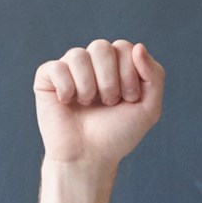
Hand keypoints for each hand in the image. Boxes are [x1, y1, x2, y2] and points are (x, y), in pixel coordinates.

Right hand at [35, 38, 164, 166]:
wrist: (90, 156)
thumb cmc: (118, 133)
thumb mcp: (148, 108)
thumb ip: (154, 76)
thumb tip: (138, 46)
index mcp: (117, 65)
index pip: (125, 47)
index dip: (129, 74)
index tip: (128, 99)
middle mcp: (93, 62)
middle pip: (102, 47)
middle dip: (110, 80)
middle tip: (109, 103)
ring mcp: (69, 67)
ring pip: (78, 55)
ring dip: (89, 86)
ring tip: (88, 104)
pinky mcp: (47, 77)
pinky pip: (57, 67)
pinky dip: (67, 88)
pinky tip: (68, 102)